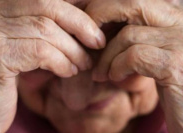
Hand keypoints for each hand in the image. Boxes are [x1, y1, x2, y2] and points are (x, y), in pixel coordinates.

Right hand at [0, 0, 104, 131]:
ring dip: (73, 49)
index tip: (93, 28)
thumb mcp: (25, 49)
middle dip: (80, 24)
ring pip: (46, 30)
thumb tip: (79, 26)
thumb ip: (44, 33)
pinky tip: (69, 72)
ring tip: (84, 63)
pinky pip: (40, 52)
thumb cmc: (7, 79)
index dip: (74, 11)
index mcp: (0, 7)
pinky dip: (61, 62)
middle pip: (47, 5)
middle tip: (98, 42)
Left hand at [86, 0, 182, 131]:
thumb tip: (101, 33)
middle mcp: (181, 22)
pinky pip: (134, 56)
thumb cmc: (171, 84)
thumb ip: (136, 40)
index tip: (88, 24)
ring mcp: (181, 41)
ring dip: (106, 57)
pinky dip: (118, 67)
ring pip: (127, 35)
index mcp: (174, 18)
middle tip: (85, 39)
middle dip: (100, 17)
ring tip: (100, 74)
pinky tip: (116, 79)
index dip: (106, 7)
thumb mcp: (153, 56)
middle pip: (133, 2)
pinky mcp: (175, 65)